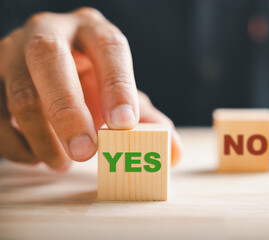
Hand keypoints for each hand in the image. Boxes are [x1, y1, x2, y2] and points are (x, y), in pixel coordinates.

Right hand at [0, 7, 181, 170]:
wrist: (53, 73)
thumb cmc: (93, 83)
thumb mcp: (121, 95)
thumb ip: (147, 120)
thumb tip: (173, 152)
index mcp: (92, 30)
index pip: (108, 47)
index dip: (117, 84)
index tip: (124, 123)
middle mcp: (49, 31)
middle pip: (50, 59)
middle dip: (68, 111)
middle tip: (86, 153)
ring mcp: (12, 52)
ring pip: (20, 92)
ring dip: (43, 137)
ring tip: (64, 163)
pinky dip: (18, 144)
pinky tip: (38, 157)